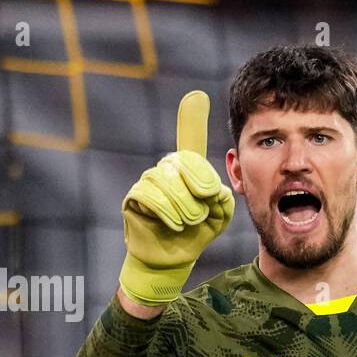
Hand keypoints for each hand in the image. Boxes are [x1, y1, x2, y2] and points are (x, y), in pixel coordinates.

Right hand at [119, 90, 234, 305]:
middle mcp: (167, 170)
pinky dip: (165, 210)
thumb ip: (222, 198)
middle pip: (182, 162)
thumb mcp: (219, 216)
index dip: (191, 120)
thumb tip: (213, 186)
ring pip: (165, 179)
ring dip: (182, 203)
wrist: (173, 260)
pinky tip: (173, 224)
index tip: (197, 96)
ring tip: (189, 222)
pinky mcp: (133, 198)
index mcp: (188, 171)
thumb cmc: (196, 235)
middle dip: (196, 184)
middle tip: (203, 207)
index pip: (190, 142)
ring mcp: (148, 182)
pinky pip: (148, 194)